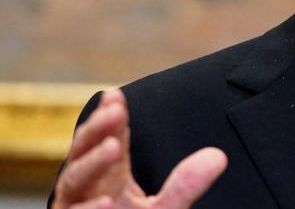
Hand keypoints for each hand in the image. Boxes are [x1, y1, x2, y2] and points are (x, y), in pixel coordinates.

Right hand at [52, 89, 227, 208]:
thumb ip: (185, 185)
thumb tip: (219, 156)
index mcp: (108, 177)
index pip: (108, 139)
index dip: (112, 119)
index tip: (117, 95)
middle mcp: (87, 188)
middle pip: (85, 151)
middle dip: (98, 129)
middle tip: (114, 110)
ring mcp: (76, 207)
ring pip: (75, 180)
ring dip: (93, 163)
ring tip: (113, 146)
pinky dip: (90, 208)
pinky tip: (107, 201)